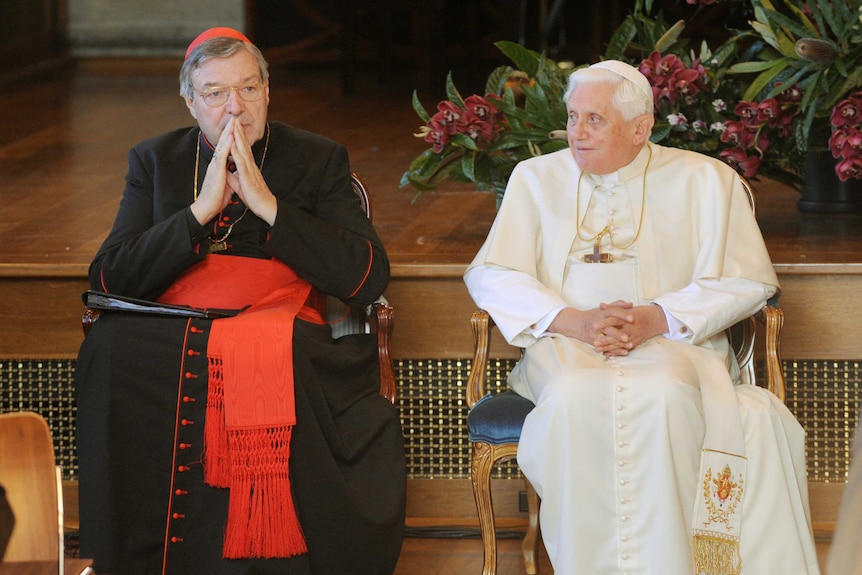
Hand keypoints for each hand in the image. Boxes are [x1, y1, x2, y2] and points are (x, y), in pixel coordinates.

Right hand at [190, 118, 236, 224]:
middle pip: (223, 143)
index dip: (231, 137)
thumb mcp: (226, 183)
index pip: (226, 148)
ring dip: (228, 133)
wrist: (207, 207)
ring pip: (222, 145)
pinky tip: (230, 137)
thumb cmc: (216, 197)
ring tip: (233, 121)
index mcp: (219, 165)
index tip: (236, 127)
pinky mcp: (216, 170)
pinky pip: (222, 155)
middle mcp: (216, 163)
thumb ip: (230, 176)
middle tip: (234, 117)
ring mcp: (215, 165)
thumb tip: (234, 173)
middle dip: (229, 130)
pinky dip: (226, 145)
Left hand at [228, 120, 276, 224]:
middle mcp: (250, 165)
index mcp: (248, 167)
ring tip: (234, 125)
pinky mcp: (248, 177)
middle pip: (243, 145)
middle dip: (238, 131)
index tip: (233, 126)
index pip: (242, 149)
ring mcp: (250, 170)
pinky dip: (236, 152)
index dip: (238, 137)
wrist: (265, 207)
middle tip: (234, 118)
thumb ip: (233, 176)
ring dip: (238, 137)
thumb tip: (226, 170)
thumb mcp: (239, 185)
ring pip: (243, 150)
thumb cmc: (254, 197)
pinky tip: (233, 144)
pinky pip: (241, 163)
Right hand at [548, 300, 666, 356]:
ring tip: (628, 345)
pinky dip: (612, 349)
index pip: (612, 311)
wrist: (570, 323)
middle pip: (610, 324)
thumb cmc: (589, 315)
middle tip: (632, 333)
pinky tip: (622, 353)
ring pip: (606, 336)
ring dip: (617, 341)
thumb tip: (631, 303)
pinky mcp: (592, 340)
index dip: (623, 313)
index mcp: (601, 311)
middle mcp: (597, 321)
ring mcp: (594, 332)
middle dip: (621, 329)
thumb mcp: (601, 308)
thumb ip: (616, 305)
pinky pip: (603, 345)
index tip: (633, 316)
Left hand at [593, 301, 667, 355]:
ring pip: (619, 344)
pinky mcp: (635, 343)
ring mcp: (634, 337)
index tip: (594, 326)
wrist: (656, 320)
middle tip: (594, 342)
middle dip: (605, 340)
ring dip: (608, 347)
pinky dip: (615, 352)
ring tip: (597, 349)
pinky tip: (606, 354)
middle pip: (616, 335)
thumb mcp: (627, 308)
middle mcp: (631, 329)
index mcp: (628, 318)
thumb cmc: (639, 313)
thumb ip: (613, 307)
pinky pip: (624, 349)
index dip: (604, 323)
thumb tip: (600, 305)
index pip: (614, 320)